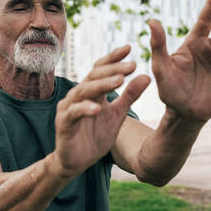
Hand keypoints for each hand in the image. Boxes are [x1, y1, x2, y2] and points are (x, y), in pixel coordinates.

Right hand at [54, 45, 149, 177]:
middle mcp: (77, 95)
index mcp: (91, 92)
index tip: (129, 48)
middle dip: (112, 70)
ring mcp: (68, 108)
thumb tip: (147, 76)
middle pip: (93, 76)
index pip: (100, 69)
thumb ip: (130, 96)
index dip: (113, 58)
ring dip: (101, 85)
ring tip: (119, 81)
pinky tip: (98, 107)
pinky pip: (73, 113)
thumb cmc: (96, 137)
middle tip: (131, 65)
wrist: (77, 162)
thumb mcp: (118, 115)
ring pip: (83, 91)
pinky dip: (85, 109)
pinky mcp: (63, 124)